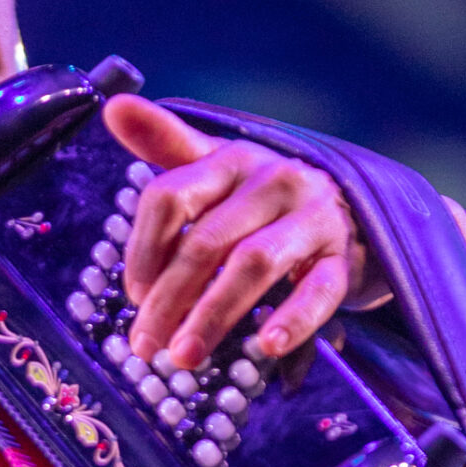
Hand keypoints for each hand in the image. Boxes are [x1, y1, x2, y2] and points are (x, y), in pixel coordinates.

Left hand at [109, 97, 385, 370]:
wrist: (351, 213)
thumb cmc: (264, 200)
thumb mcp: (217, 168)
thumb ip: (165, 144)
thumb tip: (113, 109)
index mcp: (232, 159)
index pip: (170, 197)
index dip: (143, 251)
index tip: (133, 296)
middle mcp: (274, 180)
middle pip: (206, 241)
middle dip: (168, 299)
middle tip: (145, 345)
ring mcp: (314, 217)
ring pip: (254, 264)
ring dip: (213, 315)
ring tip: (184, 357)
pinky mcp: (345, 257)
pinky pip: (320, 290)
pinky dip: (293, 320)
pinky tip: (266, 346)